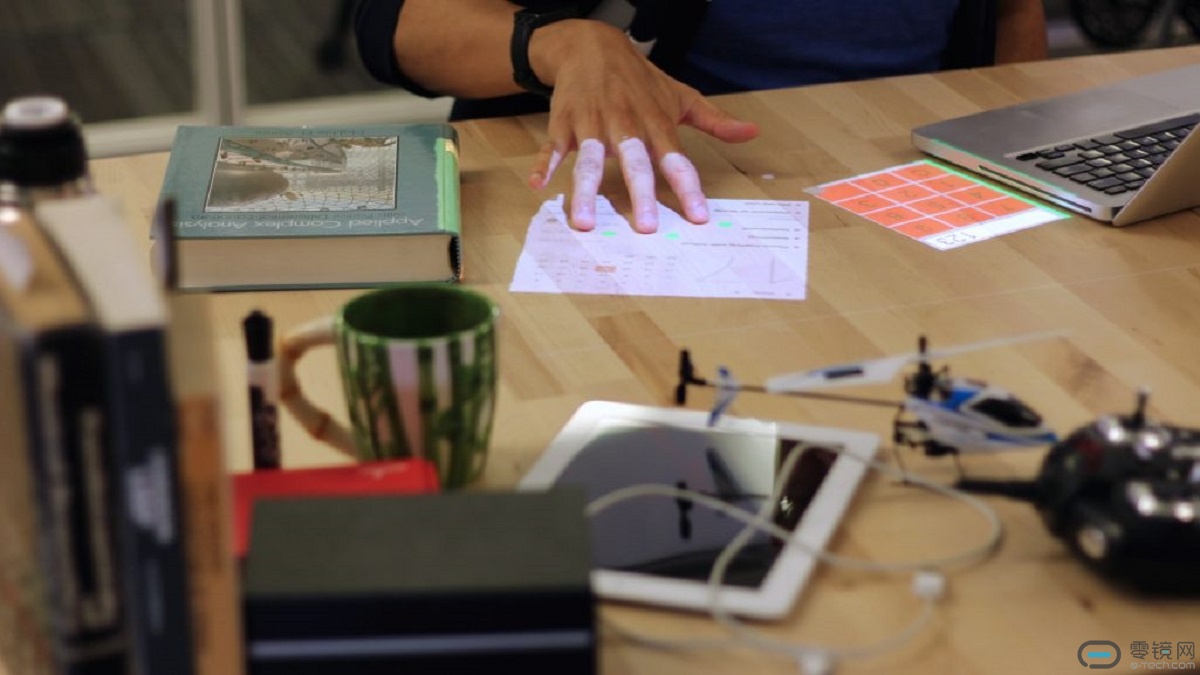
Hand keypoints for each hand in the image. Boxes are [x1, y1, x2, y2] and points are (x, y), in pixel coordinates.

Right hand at [526, 20, 758, 232]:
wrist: (592, 45)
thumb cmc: (639, 80)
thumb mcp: (679, 96)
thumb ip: (714, 120)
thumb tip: (751, 133)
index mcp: (655, 123)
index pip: (675, 160)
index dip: (687, 188)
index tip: (698, 217)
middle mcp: (625, 125)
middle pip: (634, 162)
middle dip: (640, 193)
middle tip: (646, 226)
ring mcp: (592, 124)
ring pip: (590, 160)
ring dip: (586, 191)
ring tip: (586, 222)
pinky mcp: (564, 123)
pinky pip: (553, 147)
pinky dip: (544, 164)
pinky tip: (538, 185)